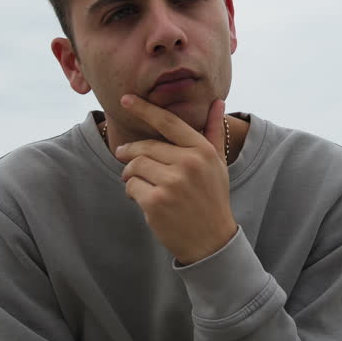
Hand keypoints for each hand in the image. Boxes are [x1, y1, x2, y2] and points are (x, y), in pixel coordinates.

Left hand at [114, 95, 236, 264]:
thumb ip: (214, 132)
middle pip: (144, 147)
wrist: (211, 241)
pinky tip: (143, 199)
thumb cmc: (212, 198)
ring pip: (134, 166)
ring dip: (130, 174)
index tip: (125, 99)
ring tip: (137, 182)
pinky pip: (131, 187)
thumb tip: (217, 102)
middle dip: (129, 152)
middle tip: (123, 156)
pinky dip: (131, 192)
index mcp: (203, 151)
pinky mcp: (156, 202)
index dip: (144, 109)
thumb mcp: (218, 164)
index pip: (168, 123)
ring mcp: (172, 183)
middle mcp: (189, 164)